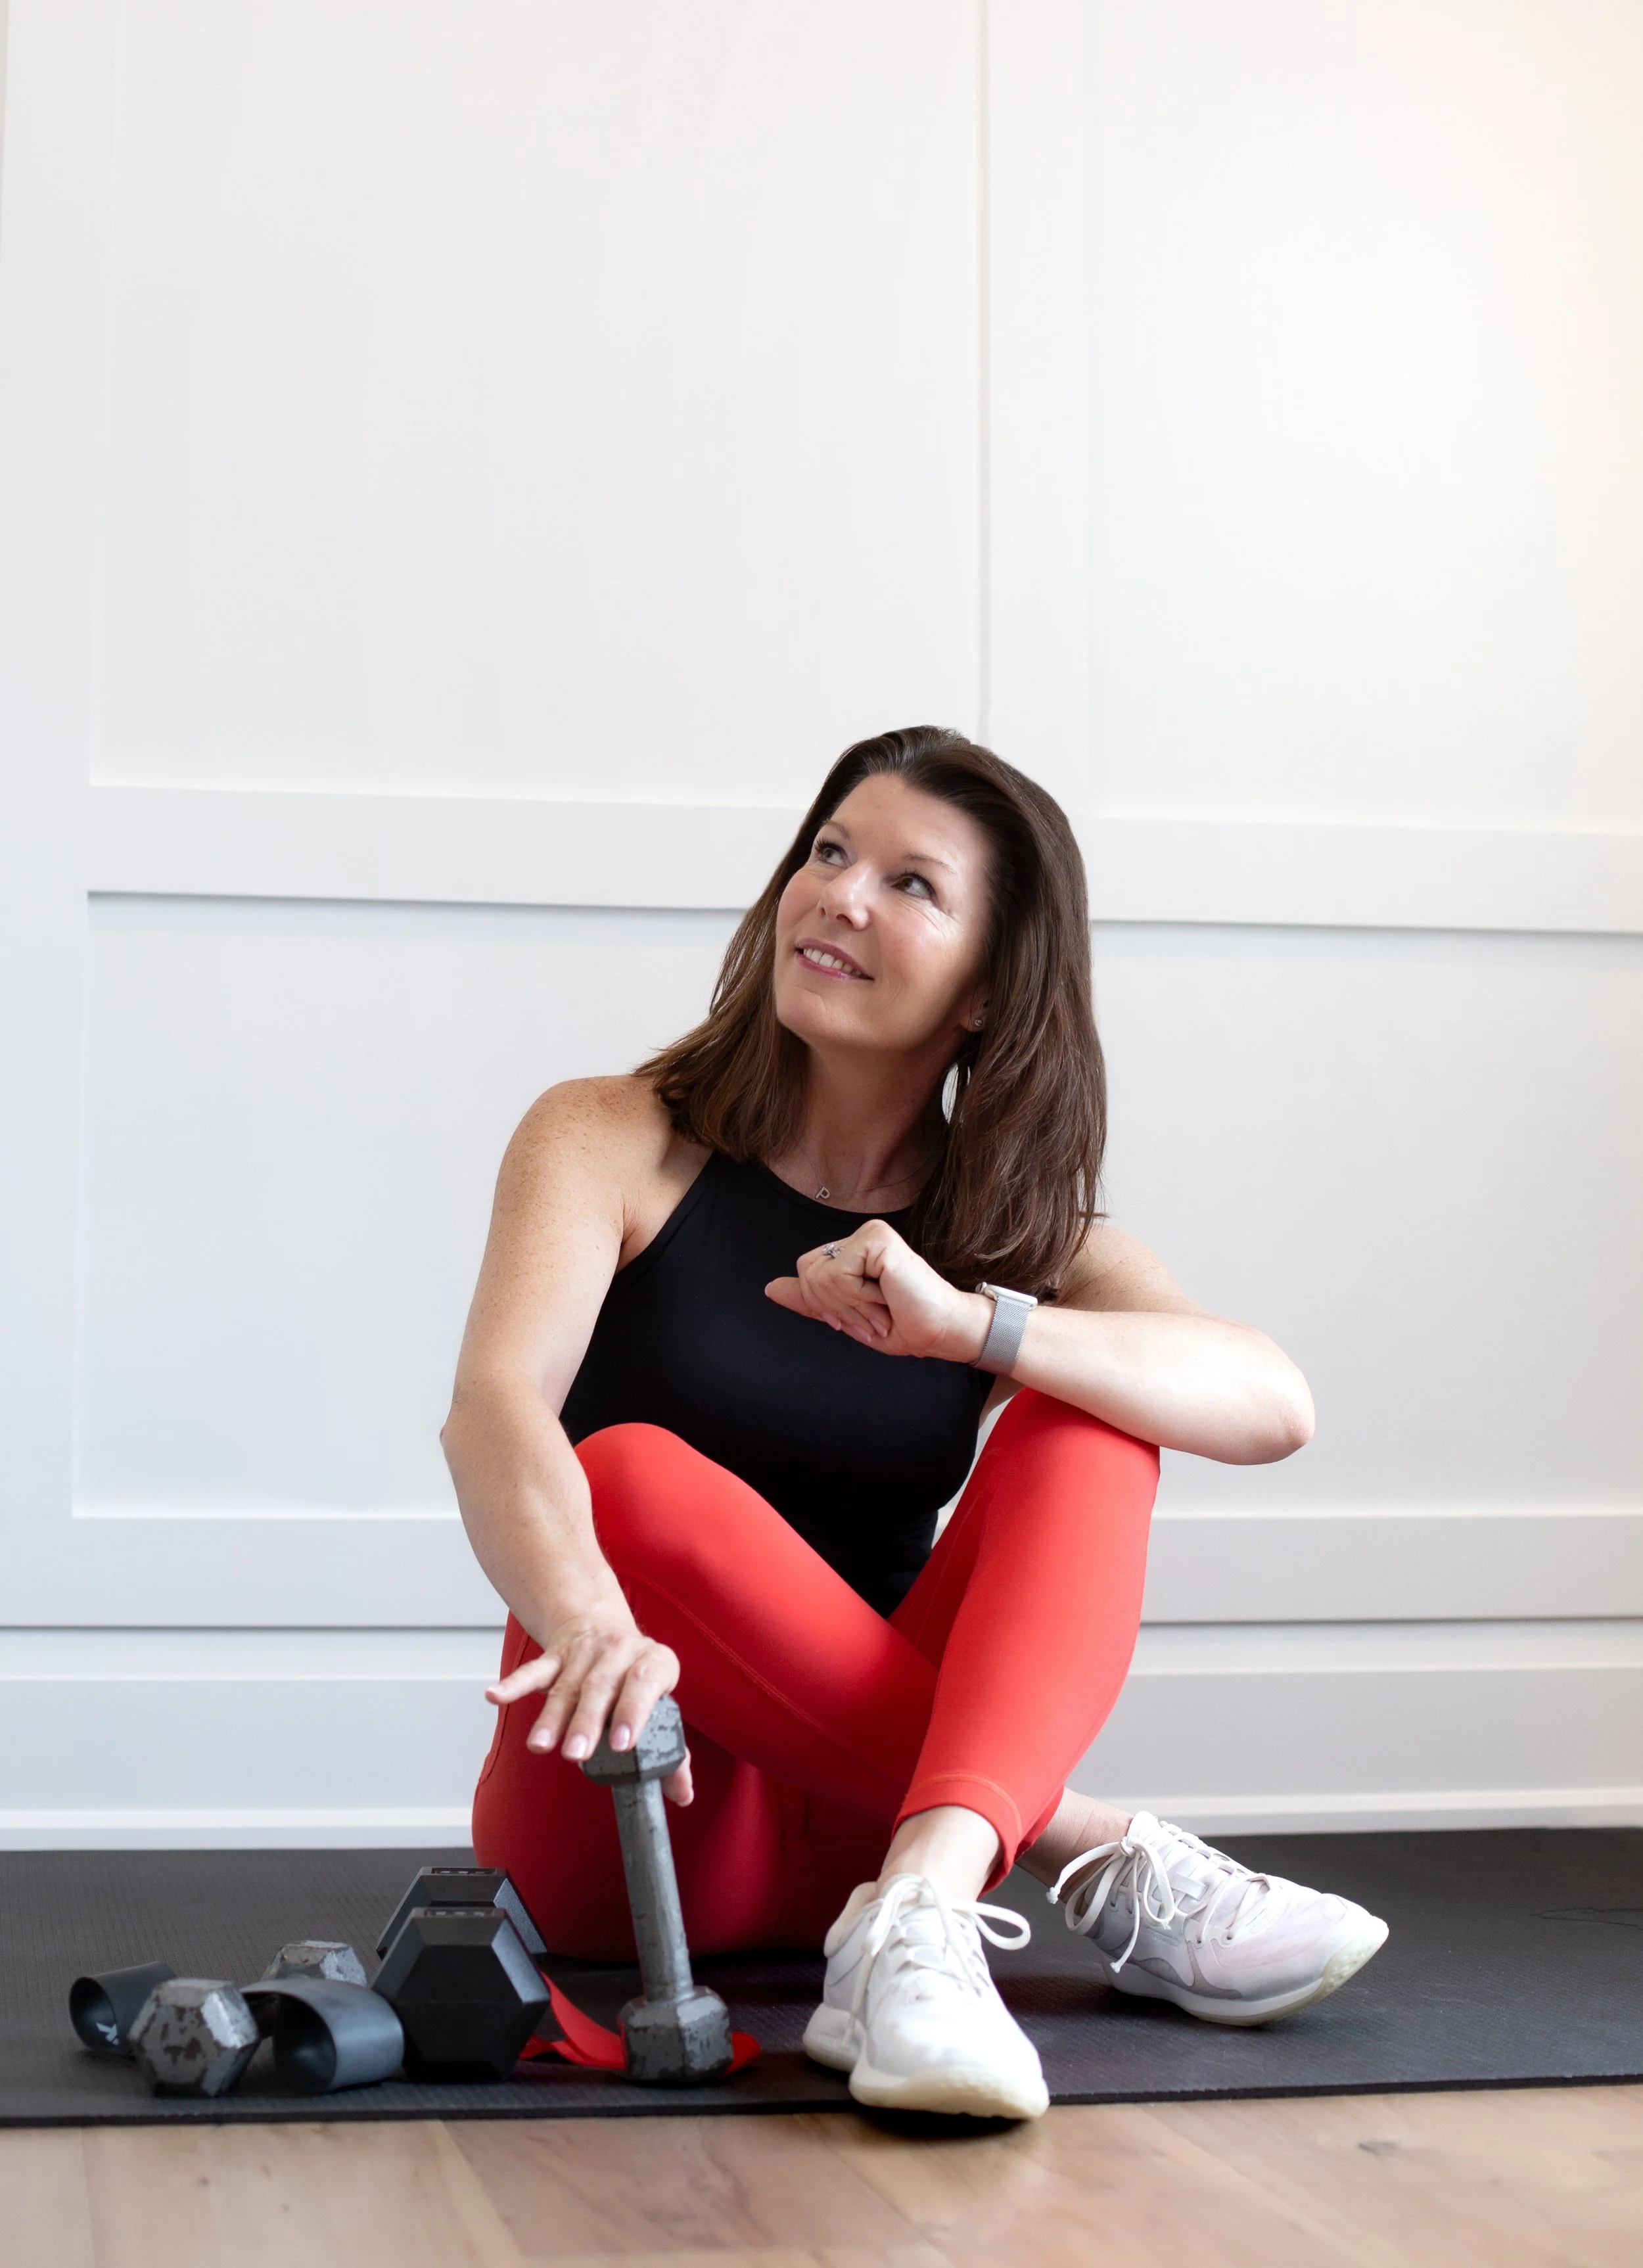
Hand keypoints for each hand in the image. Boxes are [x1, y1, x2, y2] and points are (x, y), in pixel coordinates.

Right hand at [486, 1603, 693, 1805]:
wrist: (605, 1626)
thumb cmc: (637, 1676)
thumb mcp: (661, 1703)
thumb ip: (674, 1752)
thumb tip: (681, 1794)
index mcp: (654, 1662)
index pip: (645, 1683)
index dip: (634, 1711)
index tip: (623, 1743)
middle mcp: (620, 1652)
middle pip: (600, 1688)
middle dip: (587, 1723)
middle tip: (576, 1754)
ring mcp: (585, 1652)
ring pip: (566, 1686)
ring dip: (552, 1717)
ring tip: (541, 1746)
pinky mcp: (556, 1656)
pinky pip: (534, 1670)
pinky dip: (514, 1684)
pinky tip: (495, 1696)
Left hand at [765, 1218, 992, 1362]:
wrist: (937, 1331)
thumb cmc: (901, 1324)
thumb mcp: (846, 1315)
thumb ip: (811, 1300)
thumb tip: (771, 1288)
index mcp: (851, 1251)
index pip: (806, 1272)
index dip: (823, 1304)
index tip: (855, 1320)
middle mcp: (859, 1236)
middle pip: (807, 1273)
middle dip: (836, 1307)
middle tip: (872, 1316)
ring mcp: (869, 1234)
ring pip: (821, 1275)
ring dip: (851, 1305)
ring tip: (881, 1308)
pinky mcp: (878, 1239)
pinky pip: (839, 1274)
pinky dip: (859, 1297)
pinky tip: (885, 1296)